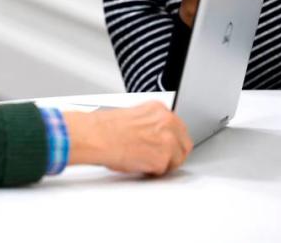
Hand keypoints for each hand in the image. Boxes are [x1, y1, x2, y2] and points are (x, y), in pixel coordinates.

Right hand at [64, 102, 191, 174]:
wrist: (97, 136)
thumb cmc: (105, 128)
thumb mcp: (133, 116)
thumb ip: (150, 125)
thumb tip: (153, 137)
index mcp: (159, 109)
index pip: (178, 127)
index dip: (171, 140)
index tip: (165, 145)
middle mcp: (167, 121)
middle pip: (184, 143)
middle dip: (174, 153)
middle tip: (161, 159)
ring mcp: (167, 140)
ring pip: (177, 159)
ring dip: (164, 163)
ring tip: (146, 163)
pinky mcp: (162, 158)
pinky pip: (163, 170)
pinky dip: (152, 171)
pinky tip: (139, 165)